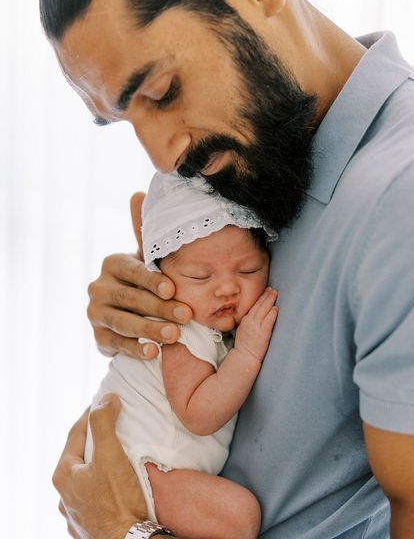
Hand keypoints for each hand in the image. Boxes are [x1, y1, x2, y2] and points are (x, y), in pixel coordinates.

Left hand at [53, 394, 146, 538]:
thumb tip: (106, 399)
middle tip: (112, 426)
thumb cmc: (117, 501)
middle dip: (95, 439)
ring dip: (98, 464)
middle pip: (80, 456)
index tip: (105, 402)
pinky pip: (93, 497)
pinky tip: (113, 485)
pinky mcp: (88, 525)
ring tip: (116, 455)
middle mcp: (64, 495)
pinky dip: (102, 485)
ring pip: (86, 478)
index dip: (91, 414)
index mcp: (64, 474)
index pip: (76, 433)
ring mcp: (75, 512)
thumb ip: (104, 423)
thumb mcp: (110, 455)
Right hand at [87, 193, 191, 358]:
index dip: (151, 280)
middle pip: (130, 298)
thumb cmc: (145, 280)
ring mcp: (96, 313)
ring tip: (173, 337)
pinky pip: (115, 343)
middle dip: (158, 308)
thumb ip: (144, 233)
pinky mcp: (97, 337)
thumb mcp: (146, 258)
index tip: (172, 289)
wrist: (128, 310)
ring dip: (149, 329)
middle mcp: (98, 287)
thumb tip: (137, 193)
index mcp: (112, 264)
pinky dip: (135, 349)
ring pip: (123, 322)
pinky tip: (154, 353)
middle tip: (185, 316)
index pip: (131, 270)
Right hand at [235, 287, 278, 361]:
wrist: (244, 356)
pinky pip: (268, 320)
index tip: (265, 291)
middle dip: (265, 296)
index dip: (260, 297)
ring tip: (275, 294)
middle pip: (258, 305)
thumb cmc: (244, 345)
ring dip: (269, 301)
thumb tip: (255, 314)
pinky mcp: (263, 333)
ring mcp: (256, 327)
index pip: (253, 306)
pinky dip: (272, 313)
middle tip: (271, 289)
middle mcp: (249, 321)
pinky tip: (276, 308)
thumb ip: (248, 321)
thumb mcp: (242, 330)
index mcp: (244, 320)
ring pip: (263, 310)